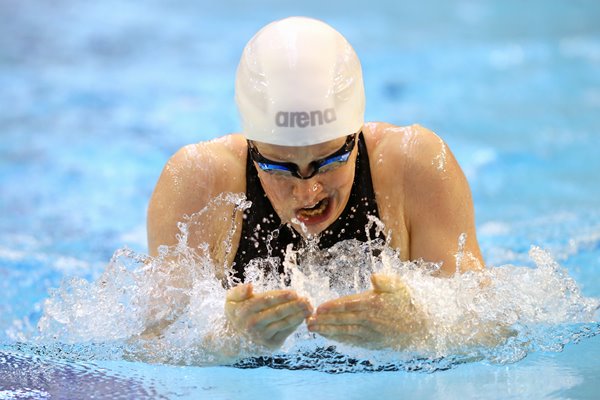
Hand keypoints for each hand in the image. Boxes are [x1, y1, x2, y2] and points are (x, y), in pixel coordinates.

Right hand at [224, 284, 312, 348]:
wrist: (233, 341)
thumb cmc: (237, 315)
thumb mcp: (231, 301)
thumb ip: (239, 291)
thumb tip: (250, 286)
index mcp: (245, 311)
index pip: (265, 302)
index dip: (280, 297)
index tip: (294, 292)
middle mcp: (253, 324)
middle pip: (277, 313)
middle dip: (293, 306)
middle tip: (306, 299)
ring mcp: (262, 336)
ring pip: (283, 323)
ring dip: (298, 315)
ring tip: (309, 308)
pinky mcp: (271, 344)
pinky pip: (286, 332)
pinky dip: (295, 324)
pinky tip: (303, 316)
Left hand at [307, 273, 423, 349]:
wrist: (422, 325)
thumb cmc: (407, 301)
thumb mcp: (399, 286)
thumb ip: (386, 281)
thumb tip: (374, 277)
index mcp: (374, 304)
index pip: (348, 305)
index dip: (332, 307)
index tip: (318, 308)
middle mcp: (371, 320)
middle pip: (343, 320)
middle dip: (324, 321)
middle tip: (308, 321)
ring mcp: (372, 334)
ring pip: (346, 333)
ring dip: (328, 331)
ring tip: (313, 329)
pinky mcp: (374, 343)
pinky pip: (353, 341)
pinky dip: (340, 340)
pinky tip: (329, 337)